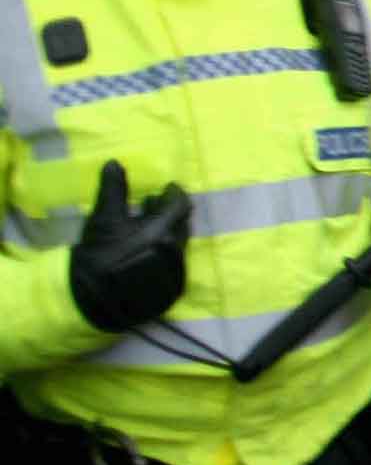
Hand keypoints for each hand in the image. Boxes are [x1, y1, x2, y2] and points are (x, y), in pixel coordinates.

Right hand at [67, 159, 188, 332]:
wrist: (95, 301)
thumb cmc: (100, 255)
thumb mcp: (103, 219)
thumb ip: (114, 190)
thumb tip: (115, 163)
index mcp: (165, 232)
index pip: (181, 205)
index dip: (175, 193)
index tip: (168, 187)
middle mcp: (176, 251)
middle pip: (181, 224)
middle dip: (170, 211)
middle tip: (155, 203)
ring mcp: (175, 272)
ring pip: (178, 243)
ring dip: (167, 230)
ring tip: (148, 222)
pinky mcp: (170, 288)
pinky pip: (173, 262)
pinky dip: (163, 249)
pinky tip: (147, 248)